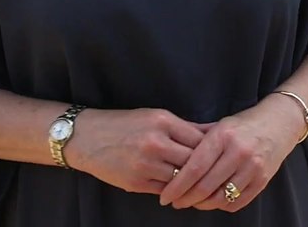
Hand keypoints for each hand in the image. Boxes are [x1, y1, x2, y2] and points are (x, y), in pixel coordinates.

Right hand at [68, 108, 207, 195]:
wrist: (87, 137)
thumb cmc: (125, 124)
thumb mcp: (156, 117)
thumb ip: (186, 127)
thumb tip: (215, 131)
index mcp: (163, 122)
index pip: (200, 140)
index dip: (212, 150)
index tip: (220, 155)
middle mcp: (155, 143)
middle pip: (193, 161)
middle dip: (205, 169)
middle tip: (217, 174)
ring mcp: (145, 164)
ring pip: (181, 179)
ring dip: (191, 183)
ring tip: (202, 184)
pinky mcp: (135, 182)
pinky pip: (164, 190)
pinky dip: (174, 191)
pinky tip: (181, 189)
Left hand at [159, 95, 304, 211]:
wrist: (280, 123)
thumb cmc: (244, 124)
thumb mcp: (220, 125)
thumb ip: (197, 141)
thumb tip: (169, 159)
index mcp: (223, 136)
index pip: (195, 168)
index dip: (177, 186)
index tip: (165, 196)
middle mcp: (239, 152)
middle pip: (205, 186)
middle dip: (186, 199)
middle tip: (175, 202)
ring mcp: (253, 167)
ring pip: (220, 198)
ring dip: (202, 205)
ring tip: (193, 202)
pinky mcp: (263, 180)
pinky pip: (237, 202)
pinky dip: (221, 205)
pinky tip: (213, 201)